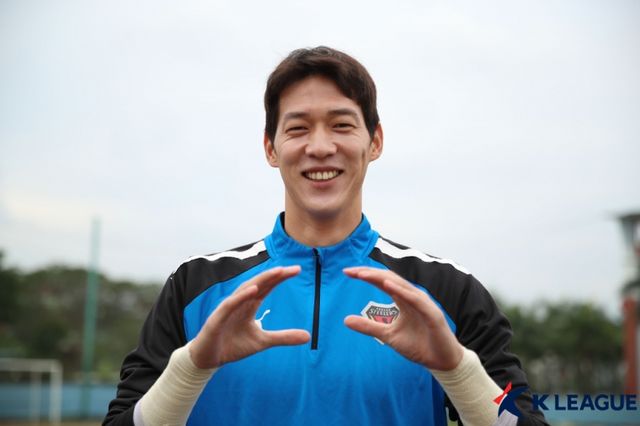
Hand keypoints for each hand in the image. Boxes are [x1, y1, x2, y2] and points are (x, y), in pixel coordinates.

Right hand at [189, 266, 309, 368]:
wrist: (209, 359)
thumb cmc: (233, 346)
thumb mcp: (263, 342)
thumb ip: (283, 337)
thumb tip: (308, 336)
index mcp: (249, 305)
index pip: (267, 287)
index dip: (280, 278)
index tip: (297, 270)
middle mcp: (240, 302)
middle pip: (259, 284)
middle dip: (275, 275)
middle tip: (293, 268)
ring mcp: (228, 309)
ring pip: (245, 290)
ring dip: (260, 280)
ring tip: (276, 272)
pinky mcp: (217, 318)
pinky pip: (230, 304)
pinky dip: (241, 296)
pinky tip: (253, 289)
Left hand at [343, 267, 463, 370]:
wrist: (441, 361)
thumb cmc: (418, 345)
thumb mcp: (388, 336)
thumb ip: (369, 327)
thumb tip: (345, 320)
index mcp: (403, 299)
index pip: (382, 282)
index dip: (365, 275)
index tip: (346, 272)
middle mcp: (412, 297)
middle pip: (388, 278)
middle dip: (369, 273)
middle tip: (349, 271)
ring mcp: (423, 303)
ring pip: (401, 285)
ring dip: (381, 278)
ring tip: (363, 274)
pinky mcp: (432, 313)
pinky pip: (415, 300)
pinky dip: (402, 291)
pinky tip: (388, 286)